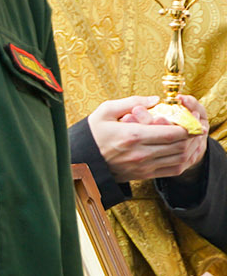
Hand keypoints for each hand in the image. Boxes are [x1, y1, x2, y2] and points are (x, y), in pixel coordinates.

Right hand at [88, 96, 208, 182]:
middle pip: (181, 146)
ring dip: (190, 147)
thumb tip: (155, 100)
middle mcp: (140, 153)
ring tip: (190, 136)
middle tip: (194, 125)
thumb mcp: (105, 111)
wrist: (79, 160)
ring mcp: (143, 167)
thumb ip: (131, 102)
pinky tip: (182, 150)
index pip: (173, 133)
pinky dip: (183, 160)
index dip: (188, 125)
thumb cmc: (91, 134)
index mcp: (132, 135)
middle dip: (193, 135)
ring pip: (180, 159)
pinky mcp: (143, 175)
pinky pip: (173, 170)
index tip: (189, 117)